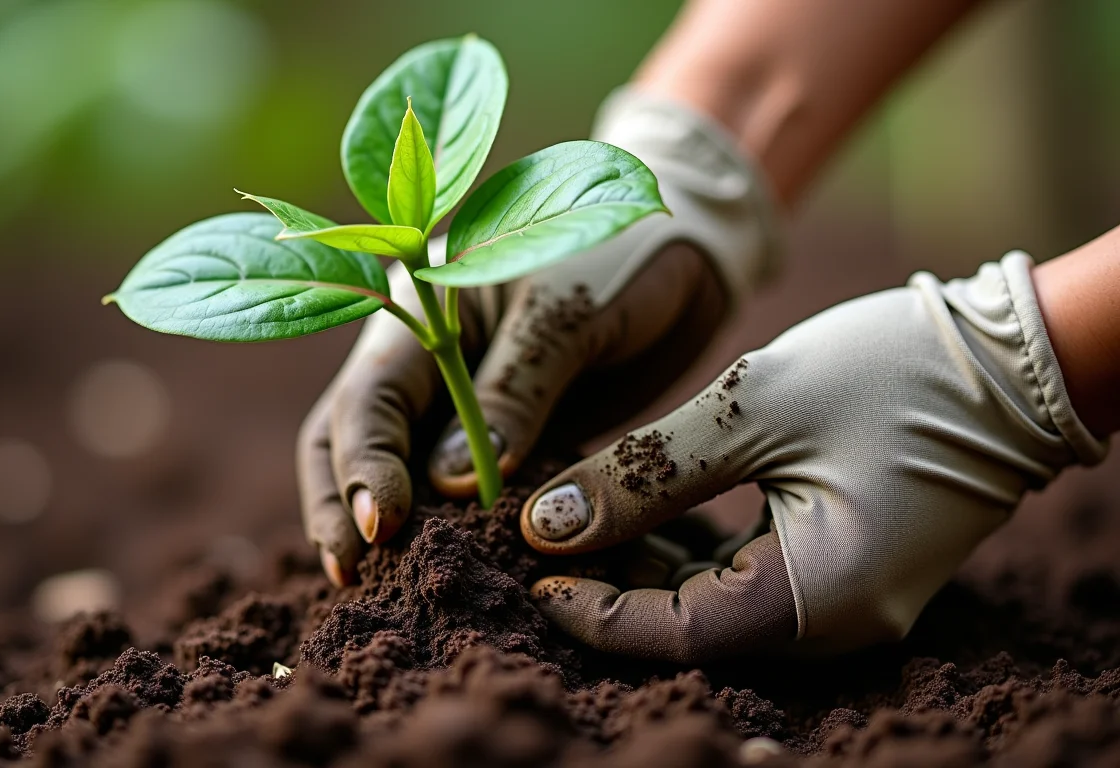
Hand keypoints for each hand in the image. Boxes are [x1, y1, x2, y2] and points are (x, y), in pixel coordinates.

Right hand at [298, 90, 780, 584]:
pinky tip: (459, 574)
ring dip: (390, 526)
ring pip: (402, 470)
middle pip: (351, 440)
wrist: (687, 243)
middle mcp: (426, 359)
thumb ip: (510, 395)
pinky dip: (460, 530)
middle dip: (343, 507)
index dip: (362, 466)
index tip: (381, 527)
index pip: (366, 399)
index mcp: (420, 309)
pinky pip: (470, 489)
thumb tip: (449, 484)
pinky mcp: (510, 433)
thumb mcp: (565, 314)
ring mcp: (462, 399)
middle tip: (352, 576)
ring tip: (385, 588)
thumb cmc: (624, 254)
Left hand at [522, 252, 1107, 662]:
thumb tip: (546, 526)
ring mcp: (841, 594)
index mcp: (817, 600)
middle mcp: (833, 620)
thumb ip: (640, 475)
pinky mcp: (839, 561)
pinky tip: (636, 503)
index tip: (530, 570)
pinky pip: (746, 571)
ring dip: (643, 557)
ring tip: (574, 510)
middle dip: (609, 577)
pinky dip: (687, 542)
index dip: (594, 611)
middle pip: (690, 622)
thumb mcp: (750, 411)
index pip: (678, 635)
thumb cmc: (890, 373)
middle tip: (540, 529)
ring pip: (713, 597)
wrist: (1011, 356)